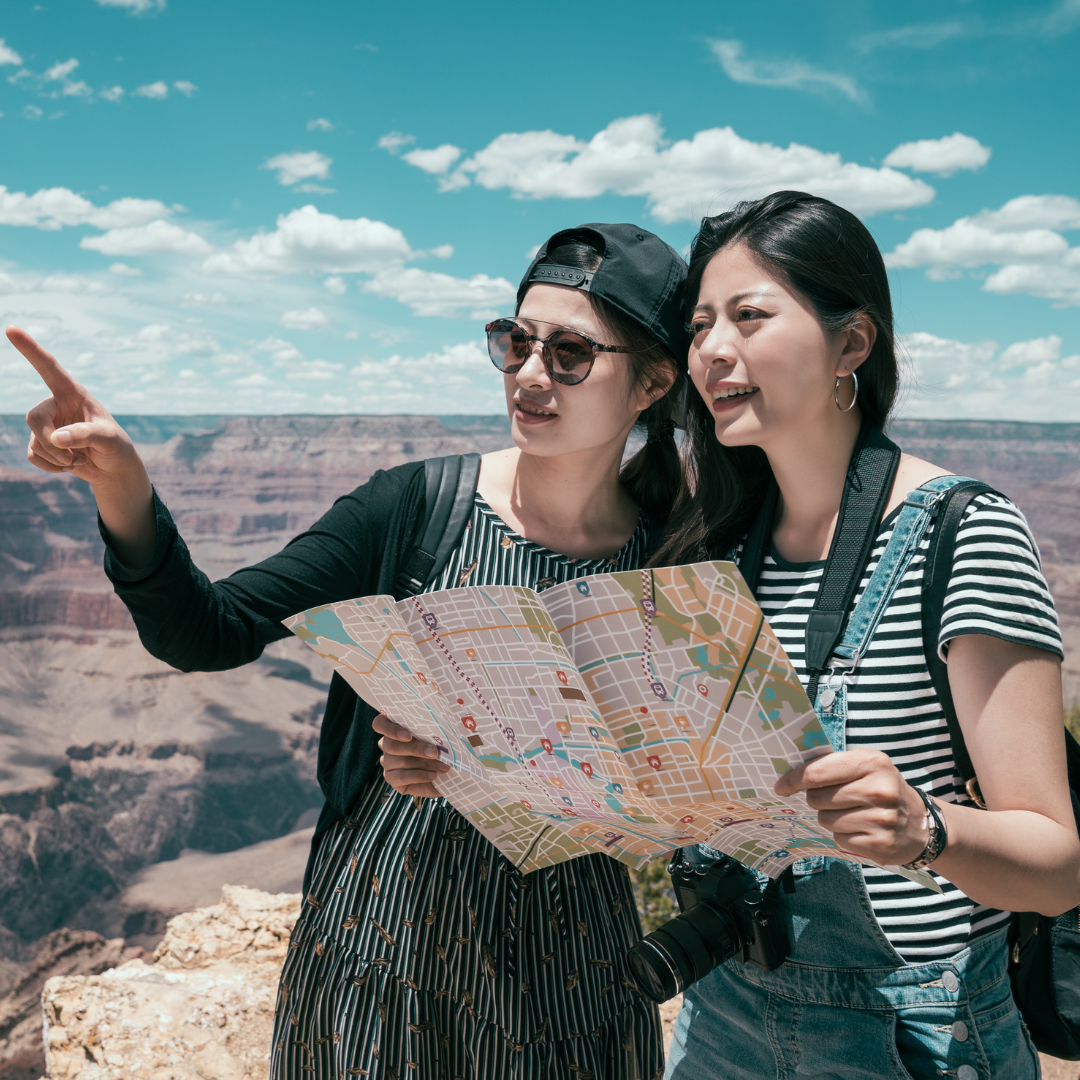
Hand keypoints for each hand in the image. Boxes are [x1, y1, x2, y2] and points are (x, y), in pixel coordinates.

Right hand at [9, 326, 155, 564]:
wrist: (114, 469)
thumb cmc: (117, 448)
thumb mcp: (110, 440)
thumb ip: (86, 435)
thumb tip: (56, 437)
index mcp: (74, 394)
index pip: (49, 368)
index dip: (30, 349)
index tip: (11, 328)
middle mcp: (57, 406)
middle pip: (34, 418)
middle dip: (50, 441)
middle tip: (73, 455)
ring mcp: (48, 425)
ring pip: (35, 441)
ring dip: (57, 457)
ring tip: (79, 459)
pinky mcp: (42, 444)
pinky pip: (33, 455)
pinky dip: (51, 466)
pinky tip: (69, 465)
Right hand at [374, 713, 448, 798]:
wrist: (443, 775)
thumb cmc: (438, 751)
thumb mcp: (436, 740)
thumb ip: (431, 735)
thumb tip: (438, 734)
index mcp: (394, 729)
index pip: (380, 724)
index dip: (390, 729)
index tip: (408, 735)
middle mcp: (387, 745)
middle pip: (391, 745)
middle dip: (416, 749)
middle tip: (435, 753)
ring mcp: (387, 762)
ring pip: (400, 761)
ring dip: (425, 763)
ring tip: (442, 766)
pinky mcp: (391, 779)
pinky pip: (401, 776)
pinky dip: (419, 776)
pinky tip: (433, 775)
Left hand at [774, 749, 929, 866]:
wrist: (920, 825)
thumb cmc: (881, 789)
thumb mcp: (865, 767)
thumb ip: (832, 766)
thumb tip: (789, 776)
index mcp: (872, 762)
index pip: (817, 771)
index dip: (793, 779)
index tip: (781, 786)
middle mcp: (879, 790)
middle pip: (817, 798)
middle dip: (818, 800)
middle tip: (836, 799)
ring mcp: (881, 819)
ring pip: (825, 820)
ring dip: (831, 819)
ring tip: (853, 814)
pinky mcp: (880, 845)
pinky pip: (839, 839)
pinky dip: (844, 835)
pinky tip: (862, 830)